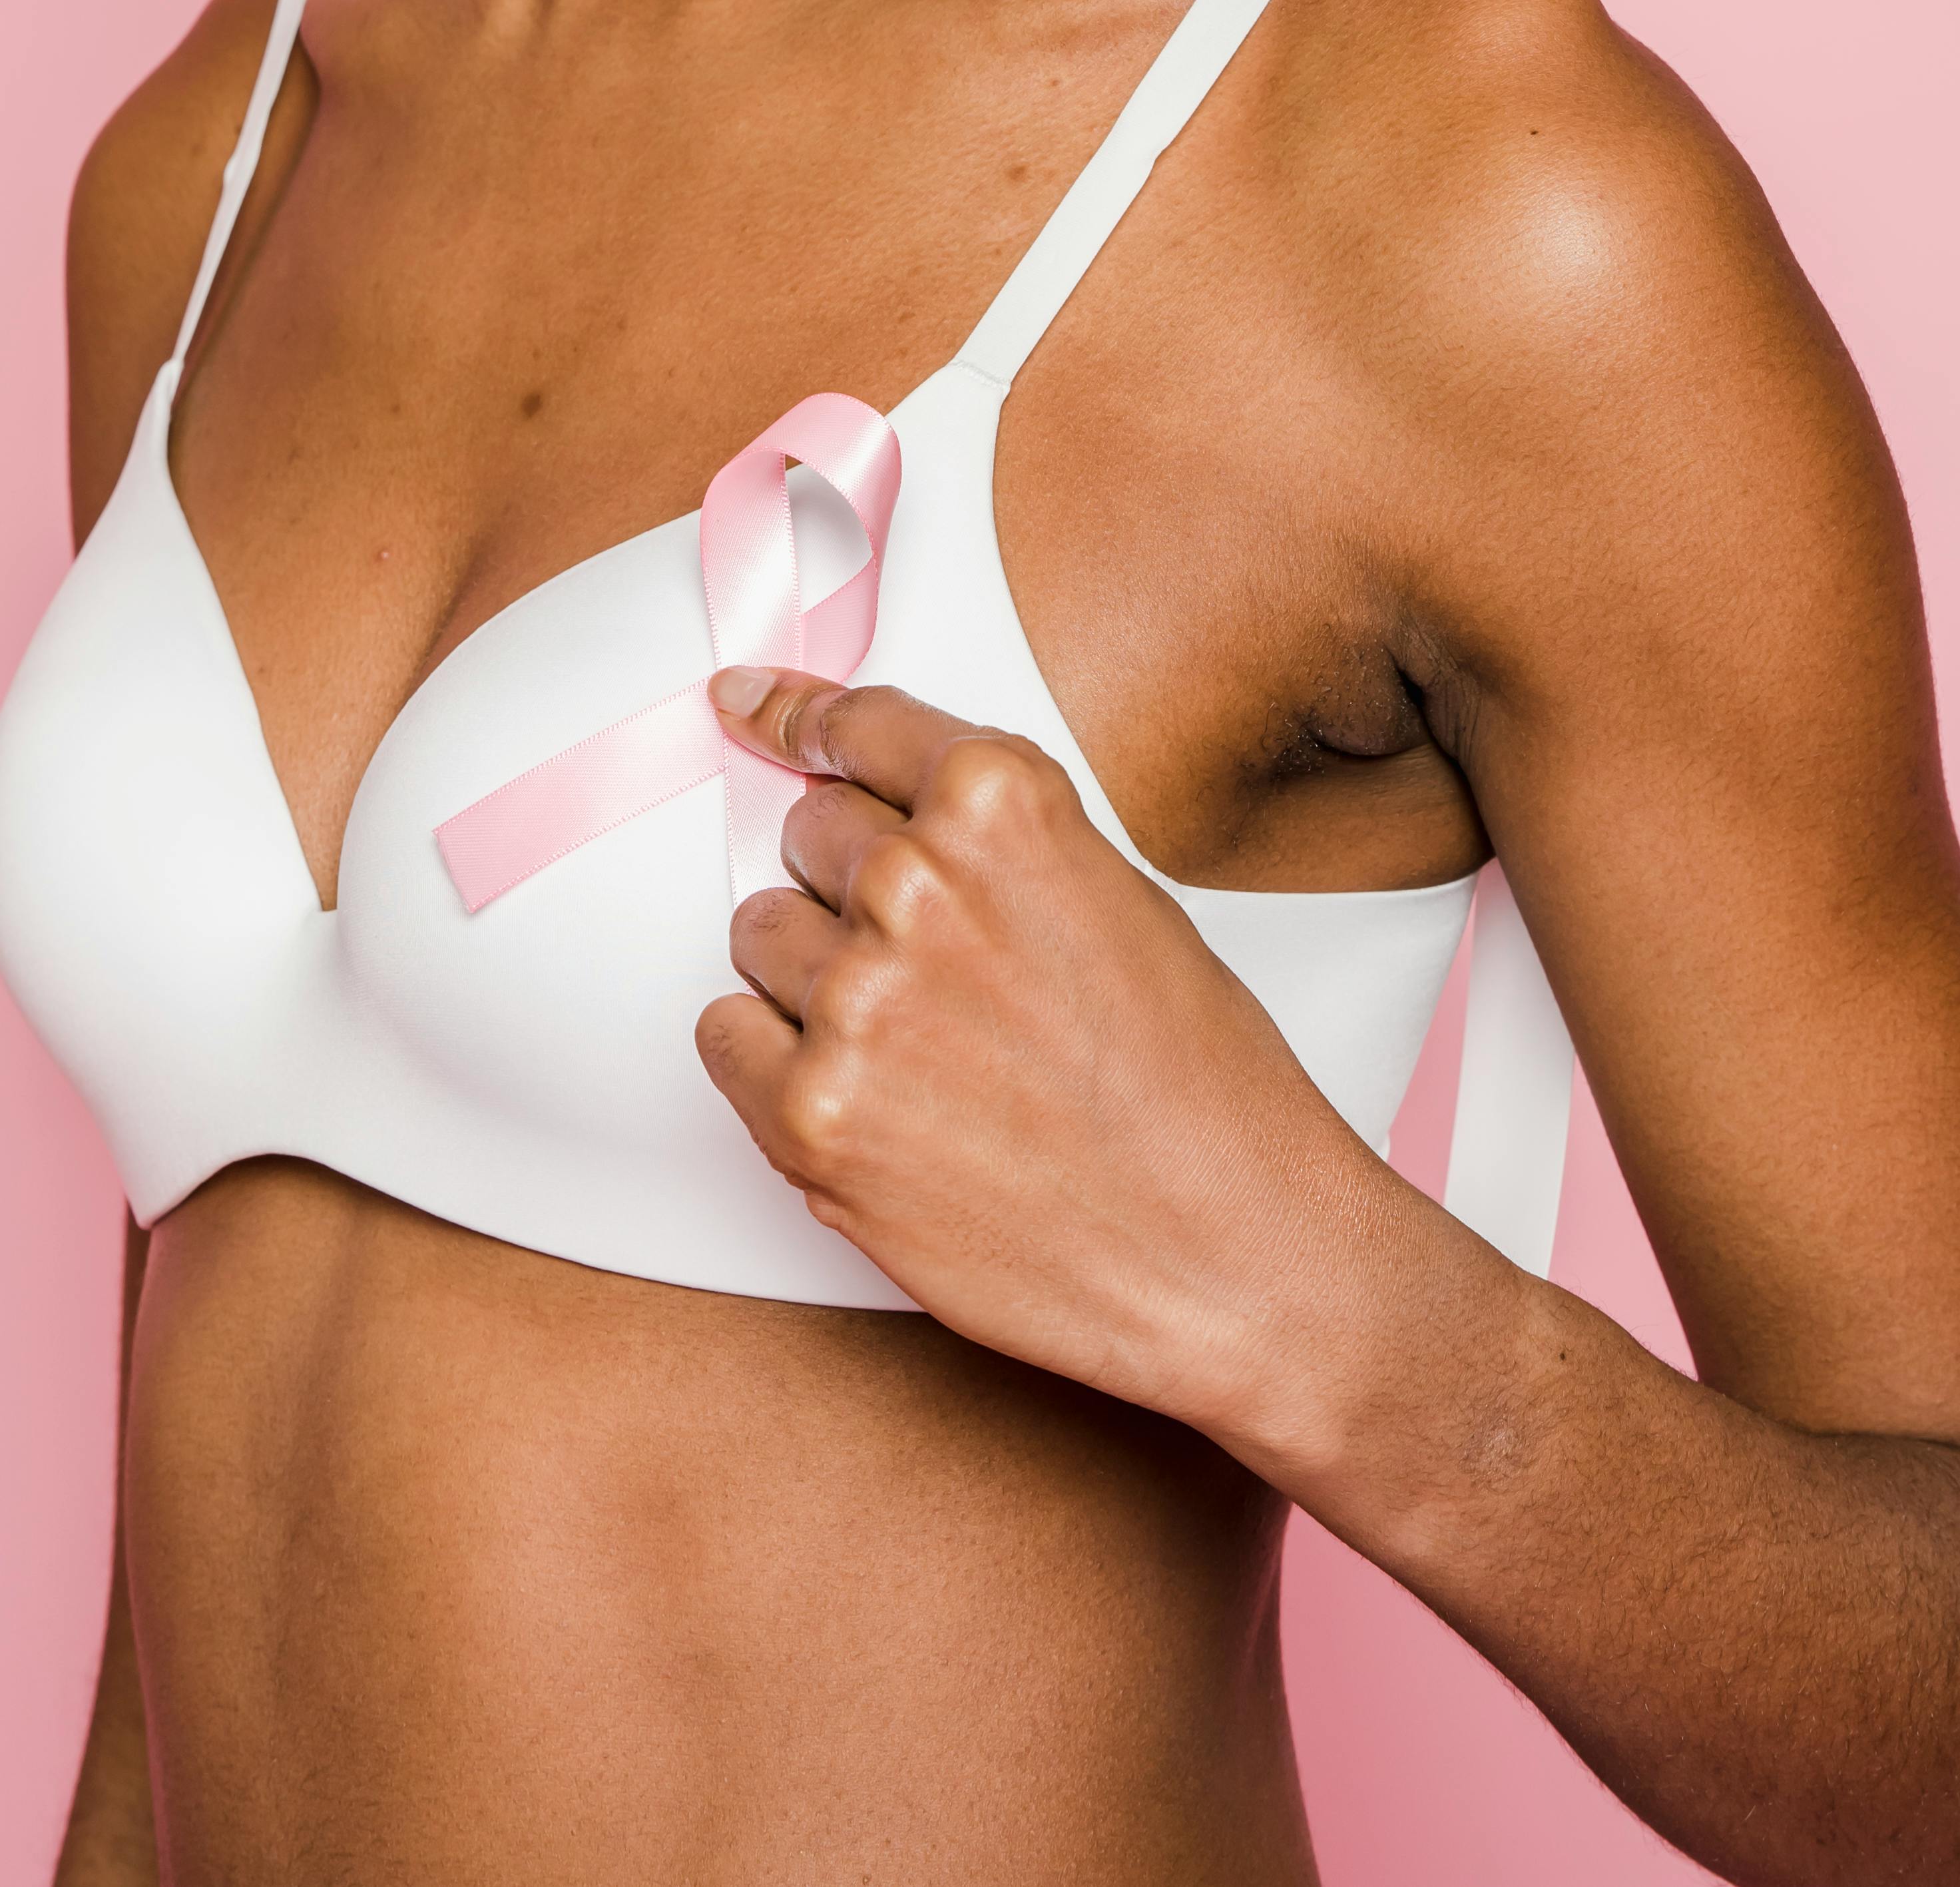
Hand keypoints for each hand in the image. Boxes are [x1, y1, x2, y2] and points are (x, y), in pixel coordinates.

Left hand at [697, 669, 1385, 1447]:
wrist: (1234, 1253)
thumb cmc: (1198, 1083)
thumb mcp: (1113, 898)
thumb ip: (989, 844)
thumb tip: (871, 809)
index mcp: (1002, 805)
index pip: (858, 725)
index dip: (800, 716)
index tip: (749, 707)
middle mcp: (917, 882)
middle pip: (807, 834)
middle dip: (852, 886)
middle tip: (934, 970)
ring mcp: (857, 1000)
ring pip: (762, 934)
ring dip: (816, 978)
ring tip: (922, 1050)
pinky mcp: (812, 1116)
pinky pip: (725, 1038)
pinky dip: (772, 1063)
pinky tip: (869, 1099)